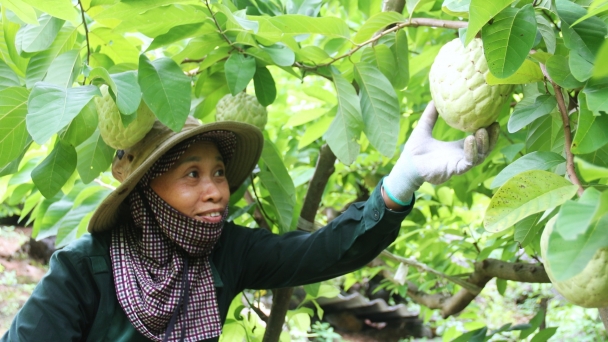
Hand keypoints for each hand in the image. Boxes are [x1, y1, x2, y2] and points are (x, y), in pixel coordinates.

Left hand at [383, 101, 498, 205]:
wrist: (406, 165)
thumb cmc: (415, 150)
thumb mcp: (424, 128)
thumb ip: (430, 114)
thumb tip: (434, 98)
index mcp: (458, 147)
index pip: (478, 139)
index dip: (487, 129)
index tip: (492, 117)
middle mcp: (461, 156)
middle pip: (485, 148)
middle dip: (492, 137)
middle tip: (494, 123)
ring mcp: (459, 164)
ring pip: (480, 156)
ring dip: (483, 143)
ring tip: (482, 130)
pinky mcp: (454, 170)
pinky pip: (468, 162)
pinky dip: (471, 151)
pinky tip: (470, 140)